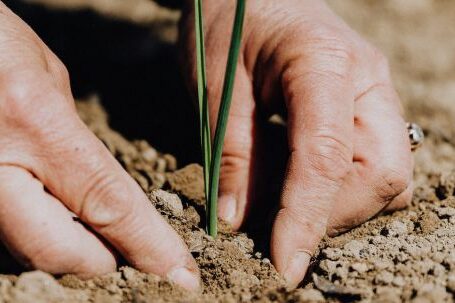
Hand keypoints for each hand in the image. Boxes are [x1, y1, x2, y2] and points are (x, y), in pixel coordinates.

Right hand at [0, 3, 198, 289]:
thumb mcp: (47, 75)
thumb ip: (77, 139)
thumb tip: (101, 190)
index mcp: (36, 123)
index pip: (110, 205)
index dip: (151, 246)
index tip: (181, 274)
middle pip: (65, 253)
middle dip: (107, 260)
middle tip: (131, 250)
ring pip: (31, 253)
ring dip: (74, 251)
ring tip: (99, 235)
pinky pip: (7, 238)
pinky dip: (42, 237)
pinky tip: (59, 218)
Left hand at [181, 0, 412, 286]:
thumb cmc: (227, 21)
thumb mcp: (217, 85)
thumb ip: (233, 154)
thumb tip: (238, 221)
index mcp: (324, 64)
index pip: (328, 158)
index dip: (307, 219)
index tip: (285, 265)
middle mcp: (366, 80)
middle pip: (380, 174)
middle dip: (332, 215)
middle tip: (279, 228)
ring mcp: (373, 92)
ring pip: (386, 175)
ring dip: (340, 205)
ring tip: (286, 205)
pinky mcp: (366, 105)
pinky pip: (374, 163)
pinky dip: (343, 189)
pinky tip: (301, 183)